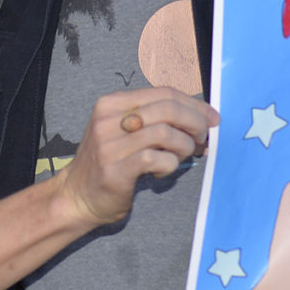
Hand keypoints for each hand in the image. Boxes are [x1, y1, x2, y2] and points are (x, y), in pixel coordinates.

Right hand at [56, 87, 214, 227]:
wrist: (78, 196)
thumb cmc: (109, 162)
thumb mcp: (124, 131)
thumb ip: (154, 119)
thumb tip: (200, 117)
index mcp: (112, 103)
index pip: (164, 92)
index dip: (194, 104)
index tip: (212, 118)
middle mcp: (109, 119)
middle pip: (168, 109)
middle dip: (195, 123)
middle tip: (203, 140)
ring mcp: (110, 144)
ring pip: (166, 133)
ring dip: (184, 147)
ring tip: (180, 157)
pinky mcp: (116, 168)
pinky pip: (158, 159)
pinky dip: (169, 165)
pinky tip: (161, 172)